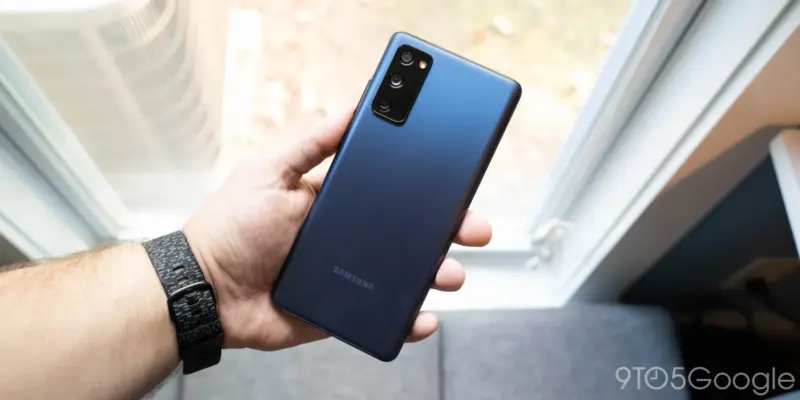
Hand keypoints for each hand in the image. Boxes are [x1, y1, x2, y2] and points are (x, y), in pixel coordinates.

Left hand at [184, 112, 491, 350]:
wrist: (206, 291)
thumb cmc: (232, 227)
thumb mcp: (271, 169)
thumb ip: (312, 140)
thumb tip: (354, 106)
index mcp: (339, 200)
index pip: (396, 189)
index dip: (429, 187)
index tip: (458, 180)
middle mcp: (351, 236)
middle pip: (413, 232)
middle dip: (451, 229)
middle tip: (473, 228)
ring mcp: (351, 275)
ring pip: (409, 274)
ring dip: (438, 273)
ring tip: (449, 273)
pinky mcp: (345, 311)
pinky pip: (387, 317)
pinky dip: (412, 319)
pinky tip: (425, 316)